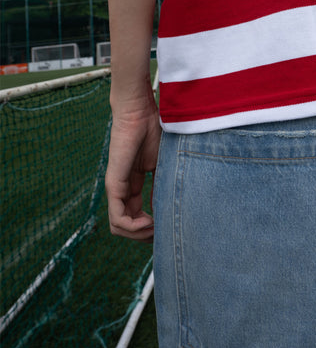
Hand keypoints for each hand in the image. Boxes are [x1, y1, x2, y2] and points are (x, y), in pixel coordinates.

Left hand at [105, 87, 160, 241]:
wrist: (140, 111)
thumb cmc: (153, 130)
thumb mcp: (163, 164)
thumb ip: (163, 186)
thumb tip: (169, 210)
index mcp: (133, 185)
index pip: (136, 217)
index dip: (151, 228)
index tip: (168, 228)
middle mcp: (121, 189)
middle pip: (127, 227)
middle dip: (145, 236)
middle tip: (162, 235)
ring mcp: (115, 188)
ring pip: (119, 227)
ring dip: (139, 234)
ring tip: (156, 228)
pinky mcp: (113, 184)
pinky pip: (117, 218)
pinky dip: (133, 227)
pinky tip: (149, 222)